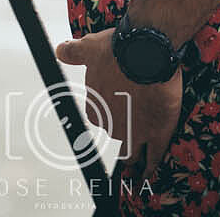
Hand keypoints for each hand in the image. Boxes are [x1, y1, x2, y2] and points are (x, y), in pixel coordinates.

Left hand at [55, 28, 183, 173]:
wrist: (147, 49)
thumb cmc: (119, 48)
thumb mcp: (91, 47)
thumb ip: (75, 53)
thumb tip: (60, 51)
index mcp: (95, 110)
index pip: (99, 117)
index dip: (110, 110)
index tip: (117, 104)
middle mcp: (112, 127)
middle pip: (116, 134)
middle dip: (123, 129)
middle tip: (132, 120)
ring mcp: (136, 133)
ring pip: (132, 152)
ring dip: (135, 151)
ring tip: (139, 155)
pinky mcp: (158, 133)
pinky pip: (153, 158)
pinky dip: (150, 166)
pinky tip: (148, 171)